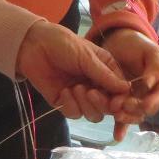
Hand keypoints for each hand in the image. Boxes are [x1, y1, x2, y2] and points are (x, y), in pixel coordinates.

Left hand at [16, 20, 132, 123]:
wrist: (33, 45)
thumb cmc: (63, 44)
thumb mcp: (87, 56)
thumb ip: (105, 74)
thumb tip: (126, 89)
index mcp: (107, 72)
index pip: (120, 92)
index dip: (121, 100)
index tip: (117, 103)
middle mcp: (96, 86)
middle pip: (108, 107)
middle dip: (102, 103)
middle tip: (92, 93)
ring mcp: (81, 96)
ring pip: (93, 114)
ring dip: (86, 104)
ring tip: (75, 88)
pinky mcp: (65, 103)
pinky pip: (74, 113)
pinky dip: (71, 105)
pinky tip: (64, 92)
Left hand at [100, 26, 158, 131]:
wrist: (116, 44)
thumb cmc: (137, 45)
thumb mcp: (149, 50)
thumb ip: (154, 66)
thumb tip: (150, 84)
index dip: (154, 102)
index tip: (144, 104)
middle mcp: (150, 96)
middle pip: (146, 109)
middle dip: (134, 109)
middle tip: (121, 105)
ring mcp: (134, 102)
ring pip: (132, 114)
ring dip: (124, 117)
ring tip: (114, 111)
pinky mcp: (120, 104)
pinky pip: (120, 117)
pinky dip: (119, 127)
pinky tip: (117, 136)